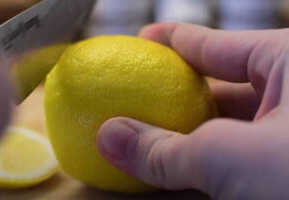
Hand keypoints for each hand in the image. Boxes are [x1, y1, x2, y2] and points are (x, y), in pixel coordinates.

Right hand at [96, 23, 288, 199]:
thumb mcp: (230, 156)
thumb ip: (165, 148)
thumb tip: (109, 137)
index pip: (217, 42)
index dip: (174, 39)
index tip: (143, 37)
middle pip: (223, 83)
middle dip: (180, 89)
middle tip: (140, 92)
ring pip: (232, 122)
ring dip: (190, 129)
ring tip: (152, 130)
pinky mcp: (284, 165)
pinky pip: (242, 152)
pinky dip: (209, 158)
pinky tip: (183, 162)